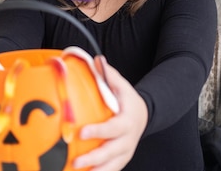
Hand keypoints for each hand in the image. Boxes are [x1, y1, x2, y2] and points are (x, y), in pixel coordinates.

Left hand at [73, 56, 147, 170]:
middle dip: (94, 159)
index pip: (113, 128)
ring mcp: (125, 152)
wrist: (144, 116)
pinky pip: (110, 170)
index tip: (82, 133)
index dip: (98, 132)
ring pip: (112, 166)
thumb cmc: (127, 100)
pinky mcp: (121, 160)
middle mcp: (128, 140)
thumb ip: (109, 75)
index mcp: (127, 121)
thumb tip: (96, 60)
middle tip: (76, 162)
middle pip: (112, 152)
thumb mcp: (122, 86)